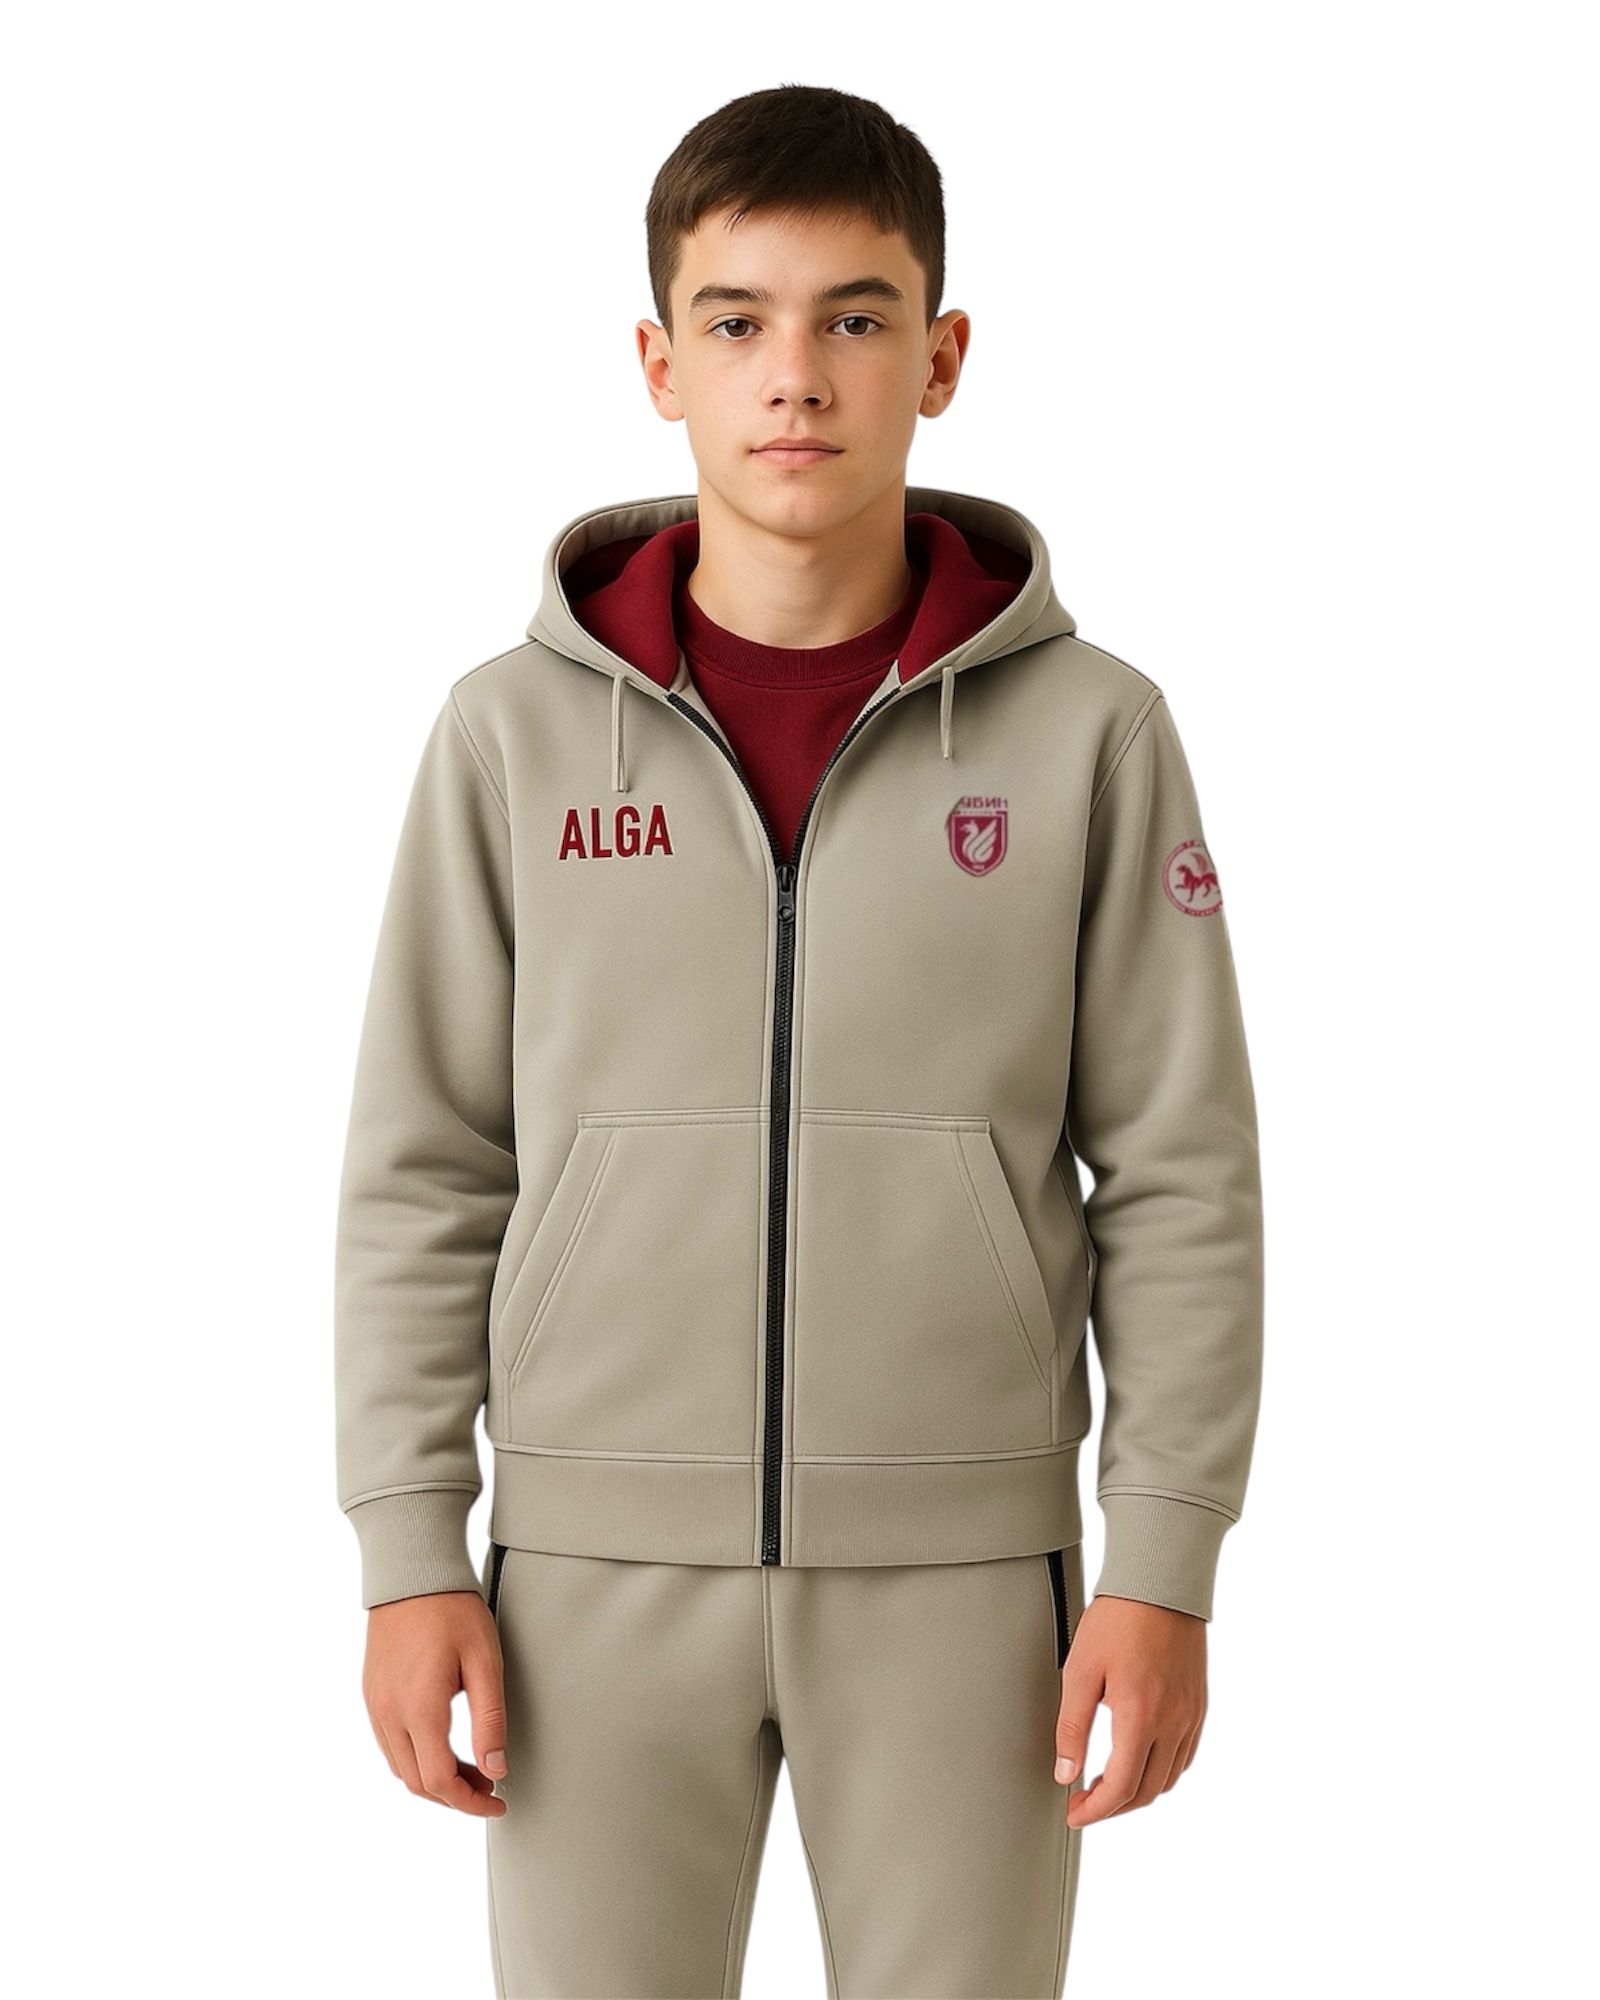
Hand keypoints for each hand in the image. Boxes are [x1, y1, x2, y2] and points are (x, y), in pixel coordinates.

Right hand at [362, 1590, 508, 1816]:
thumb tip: (497, 1769)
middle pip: (418, 1784)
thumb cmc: (453, 1610)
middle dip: (456, 1796)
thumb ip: (490, 1720)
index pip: (440, 1782)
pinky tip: (442, 1746)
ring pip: (400, 1769)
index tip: (499, 1801)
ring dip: (435, 1780)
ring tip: (472, 1768)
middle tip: (491, 1785)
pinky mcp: (371, 1695)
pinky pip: (389, 1745)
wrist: (411, 1573)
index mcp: (419, 1709)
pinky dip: (416, 1759)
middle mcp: (389, 1714)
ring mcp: (375, 1705)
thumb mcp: (484, 1662)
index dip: (471, 1802)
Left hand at [1053, 1593, 1206, 1826]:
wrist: (1160, 1584)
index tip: (1075, 1813)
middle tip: (1085, 1802)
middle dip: (1113, 1807)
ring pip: (1169, 1779)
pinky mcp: (1198, 1705)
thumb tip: (1066, 1773)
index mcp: (1140, 1718)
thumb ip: (1072, 1727)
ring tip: (1107, 1783)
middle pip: (1146, 1792)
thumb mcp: (1080, 1670)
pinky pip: (1184, 1756)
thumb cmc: (1118, 1620)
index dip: (1095, 1809)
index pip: (1120, 1788)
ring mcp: (1190, 1716)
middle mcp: (1172, 1723)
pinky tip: (1139, 1759)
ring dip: (1138, 1791)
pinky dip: (1161, 1771)